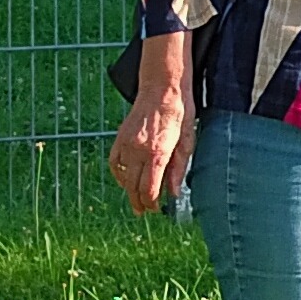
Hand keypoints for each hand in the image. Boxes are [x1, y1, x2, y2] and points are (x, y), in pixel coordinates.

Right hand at [109, 85, 193, 214]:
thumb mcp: (187, 142)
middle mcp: (139, 151)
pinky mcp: (120, 137)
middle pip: (134, 187)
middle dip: (139, 202)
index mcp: (158, 153)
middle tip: (145, 211)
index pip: (149, 189)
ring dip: (128, 191)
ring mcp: (126, 144)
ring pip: (123, 177)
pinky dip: (118, 174)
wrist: (162, 88)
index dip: (152, 204)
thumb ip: (178, 169)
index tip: (156, 210)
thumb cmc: (179, 113)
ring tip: (135, 200)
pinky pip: (113, 162)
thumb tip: (173, 193)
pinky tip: (125, 180)